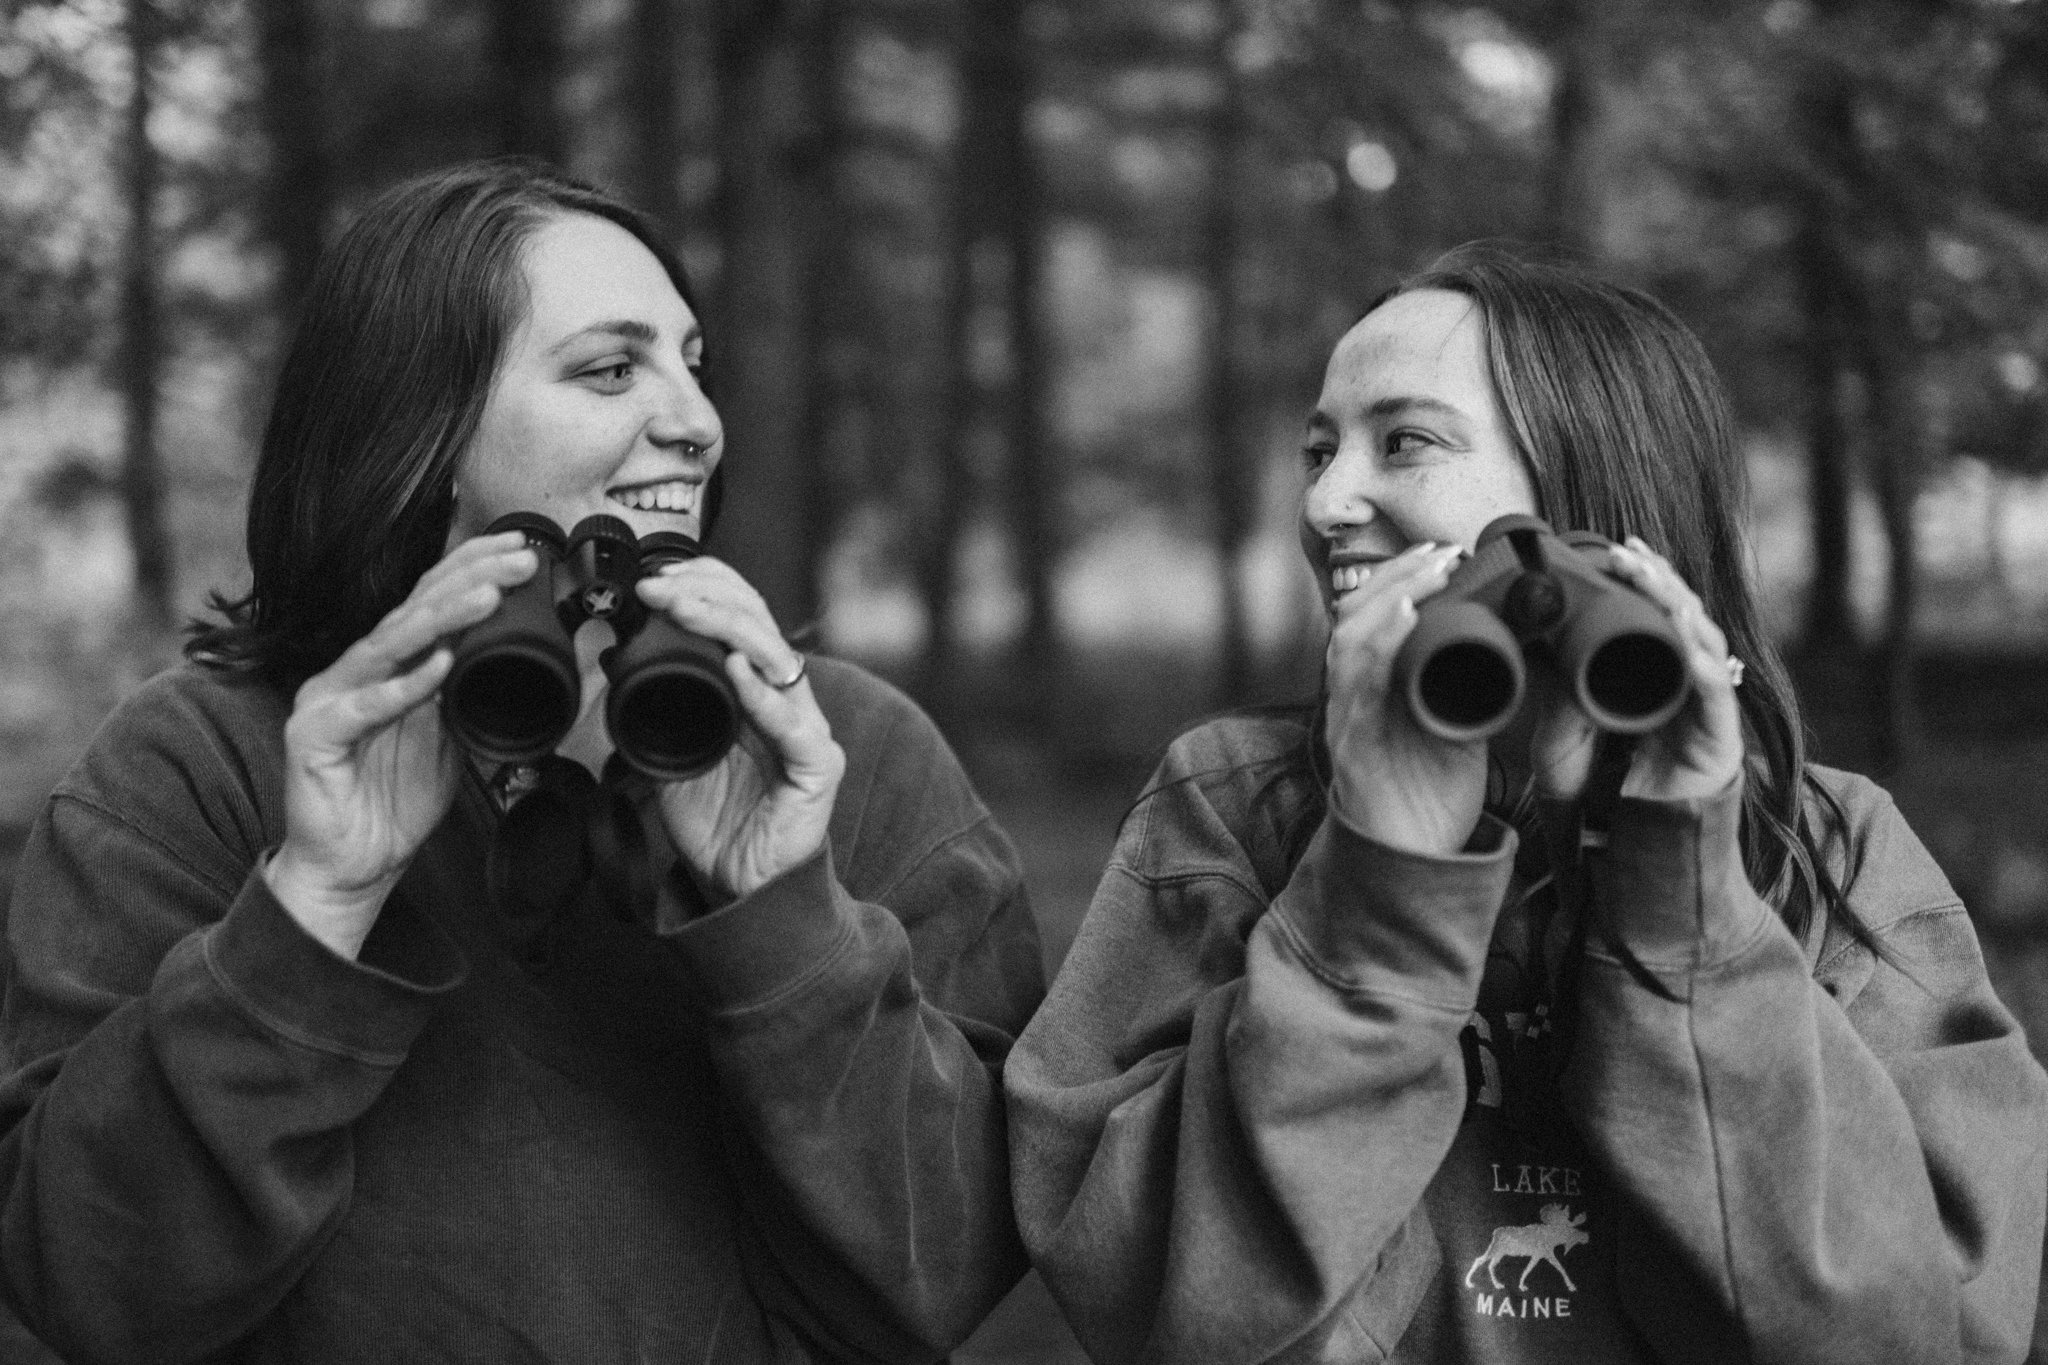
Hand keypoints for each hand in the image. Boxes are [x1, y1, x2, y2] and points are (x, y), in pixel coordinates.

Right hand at [266, 532, 538, 958]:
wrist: (351, 866)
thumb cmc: (396, 801)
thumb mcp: (454, 739)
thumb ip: (476, 694)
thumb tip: (531, 657)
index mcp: (389, 664)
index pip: (432, 601)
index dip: (473, 570)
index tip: (522, 549)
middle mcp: (357, 669)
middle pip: (415, 611)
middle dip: (471, 580)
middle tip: (520, 561)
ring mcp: (330, 698)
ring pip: (391, 646)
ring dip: (442, 619)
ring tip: (488, 597)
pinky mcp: (314, 736)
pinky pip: (364, 707)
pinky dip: (402, 688)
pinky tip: (437, 667)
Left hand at [633, 560, 844, 902]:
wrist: (741, 888)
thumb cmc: (715, 822)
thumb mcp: (668, 751)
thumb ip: (652, 705)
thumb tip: (611, 655)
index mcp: (757, 690)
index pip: (742, 617)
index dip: (703, 588)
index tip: (652, 582)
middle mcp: (788, 701)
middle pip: (760, 625)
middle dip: (708, 597)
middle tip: (659, 589)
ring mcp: (808, 731)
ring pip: (778, 661)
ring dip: (728, 629)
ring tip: (688, 611)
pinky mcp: (818, 768)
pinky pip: (794, 726)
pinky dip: (763, 697)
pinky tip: (736, 672)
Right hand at [1324, 542, 1484, 857]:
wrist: (1409, 865)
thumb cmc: (1429, 796)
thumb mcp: (1454, 728)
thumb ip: (1464, 687)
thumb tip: (1512, 644)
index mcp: (1373, 688)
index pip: (1371, 615)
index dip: (1401, 577)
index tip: (1444, 552)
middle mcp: (1352, 697)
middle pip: (1353, 615)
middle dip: (1396, 575)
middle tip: (1443, 553)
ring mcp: (1348, 720)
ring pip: (1348, 640)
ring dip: (1390, 597)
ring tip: (1430, 573)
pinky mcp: (1354, 747)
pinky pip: (1357, 685)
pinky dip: (1379, 644)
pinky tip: (1404, 618)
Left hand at [1524, 537, 1744, 805]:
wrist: (1635, 840)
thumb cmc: (1608, 788)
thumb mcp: (1572, 731)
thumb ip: (1562, 693)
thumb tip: (1533, 645)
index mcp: (1658, 673)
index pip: (1656, 613)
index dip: (1643, 579)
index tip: (1617, 550)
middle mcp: (1687, 682)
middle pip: (1682, 617)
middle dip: (1658, 581)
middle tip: (1629, 553)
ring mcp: (1707, 708)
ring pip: (1703, 645)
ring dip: (1681, 610)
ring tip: (1657, 584)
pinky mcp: (1721, 737)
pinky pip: (1716, 695)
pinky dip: (1701, 668)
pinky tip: (1686, 645)